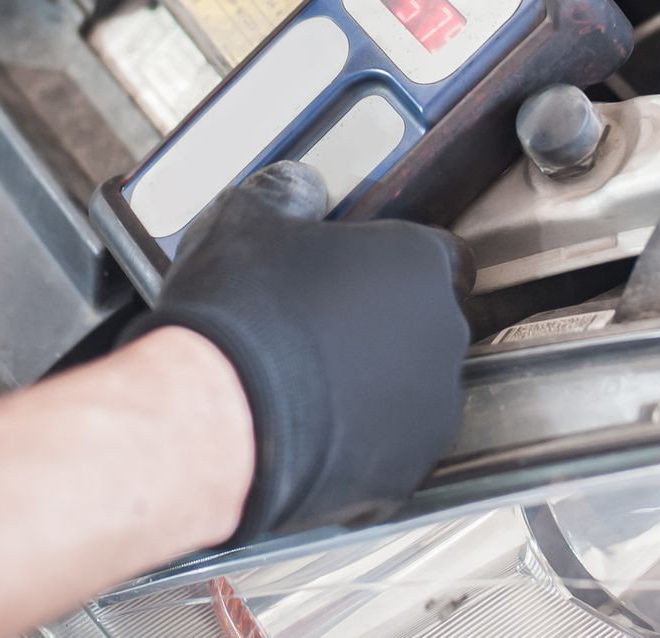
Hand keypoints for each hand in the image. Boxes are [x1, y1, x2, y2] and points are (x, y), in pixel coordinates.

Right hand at [129, 163, 470, 538]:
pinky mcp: (406, 470)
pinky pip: (391, 450)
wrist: (217, 415)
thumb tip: (299, 188)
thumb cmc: (241, 314)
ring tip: (309, 387)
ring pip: (414, 391)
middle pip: (429, 325)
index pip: (442, 257)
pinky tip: (310, 433)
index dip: (398, 268)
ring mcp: (430, 406)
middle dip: (386, 329)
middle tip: (324, 333)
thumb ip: (289, 194)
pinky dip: (360, 444)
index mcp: (418, 262)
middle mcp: (442, 332)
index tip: (364, 278)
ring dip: (377, 387)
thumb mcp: (250, 218)